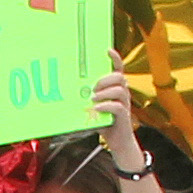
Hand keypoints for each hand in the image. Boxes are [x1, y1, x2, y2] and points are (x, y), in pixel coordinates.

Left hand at [91, 49, 139, 164]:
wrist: (117, 141)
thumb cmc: (104, 122)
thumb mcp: (93, 108)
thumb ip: (86, 99)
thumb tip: (68, 93)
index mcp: (115, 88)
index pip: (118, 69)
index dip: (115, 59)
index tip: (106, 50)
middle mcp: (123, 93)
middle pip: (119, 77)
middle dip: (105, 79)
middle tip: (92, 88)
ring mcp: (125, 104)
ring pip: (120, 89)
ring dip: (104, 92)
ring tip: (92, 98)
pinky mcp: (124, 116)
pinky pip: (118, 106)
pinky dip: (106, 106)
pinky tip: (96, 108)